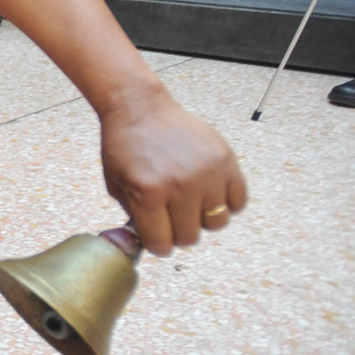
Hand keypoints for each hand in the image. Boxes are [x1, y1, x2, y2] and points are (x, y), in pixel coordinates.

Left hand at [99, 92, 246, 254]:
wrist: (141, 108)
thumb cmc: (125, 146)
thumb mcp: (116, 185)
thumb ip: (135, 217)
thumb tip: (154, 243)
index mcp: (148, 193)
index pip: (162, 244)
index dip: (158, 245)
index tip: (158, 239)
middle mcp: (180, 186)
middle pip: (190, 237)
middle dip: (178, 232)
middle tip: (171, 217)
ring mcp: (206, 173)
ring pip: (217, 223)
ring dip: (203, 218)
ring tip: (190, 202)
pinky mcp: (226, 161)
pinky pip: (238, 201)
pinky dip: (227, 203)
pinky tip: (209, 192)